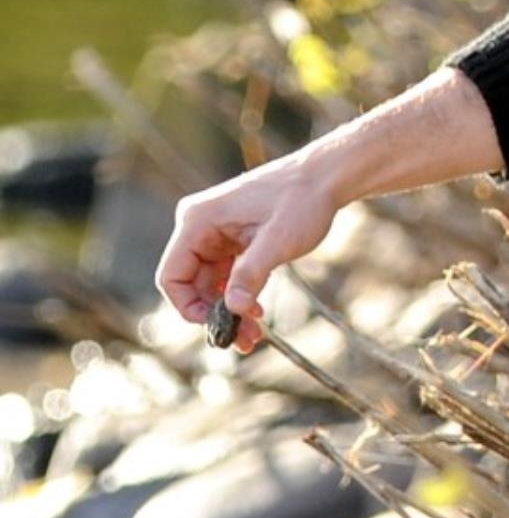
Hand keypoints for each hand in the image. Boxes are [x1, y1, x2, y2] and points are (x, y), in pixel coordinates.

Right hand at [157, 156, 339, 354]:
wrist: (327, 176)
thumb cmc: (302, 200)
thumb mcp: (278, 240)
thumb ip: (251, 274)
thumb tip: (233, 310)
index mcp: (197, 220)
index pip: (172, 276)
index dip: (187, 307)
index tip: (216, 327)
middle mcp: (199, 225)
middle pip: (192, 283)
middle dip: (216, 314)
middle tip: (242, 340)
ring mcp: (216, 232)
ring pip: (211, 282)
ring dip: (230, 309)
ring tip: (254, 335)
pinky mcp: (234, 238)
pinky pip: (227, 274)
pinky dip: (239, 294)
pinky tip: (257, 312)